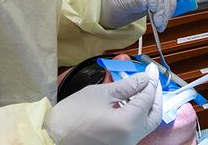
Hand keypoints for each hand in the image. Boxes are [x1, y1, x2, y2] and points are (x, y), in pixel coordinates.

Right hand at [46, 63, 163, 144]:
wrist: (52, 139)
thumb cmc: (72, 115)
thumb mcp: (99, 94)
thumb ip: (126, 86)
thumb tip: (144, 79)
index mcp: (127, 124)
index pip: (148, 99)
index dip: (151, 81)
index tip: (151, 70)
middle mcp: (131, 138)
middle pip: (154, 115)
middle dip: (155, 96)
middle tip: (150, 81)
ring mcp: (126, 144)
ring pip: (146, 124)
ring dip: (146, 106)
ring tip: (139, 89)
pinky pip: (135, 130)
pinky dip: (136, 115)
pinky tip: (129, 102)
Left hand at [101, 0, 176, 30]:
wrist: (113, 10)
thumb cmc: (112, 3)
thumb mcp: (118, 4)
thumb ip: (131, 3)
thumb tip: (145, 3)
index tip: (152, 7)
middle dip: (159, 6)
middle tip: (157, 21)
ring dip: (165, 11)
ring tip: (159, 25)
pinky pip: (168, 1)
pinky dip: (167, 12)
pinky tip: (163, 21)